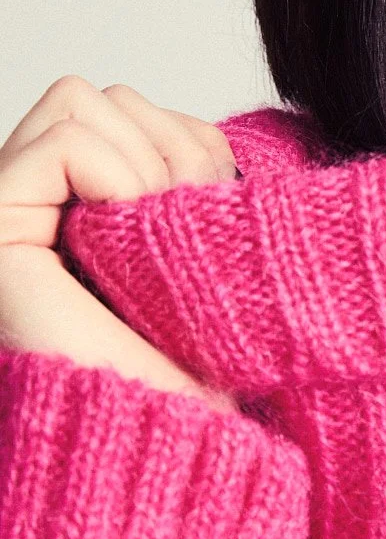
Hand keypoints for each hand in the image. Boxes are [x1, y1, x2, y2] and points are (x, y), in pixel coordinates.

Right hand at [0, 76, 240, 413]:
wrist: (162, 443)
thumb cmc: (187, 370)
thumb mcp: (204, 255)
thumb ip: (193, 183)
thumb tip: (212, 142)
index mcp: (89, 210)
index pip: (139, 112)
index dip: (191, 144)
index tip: (213, 210)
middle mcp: (42, 205)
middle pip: (108, 96)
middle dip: (169, 142)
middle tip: (184, 222)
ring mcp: (12, 210)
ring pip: (81, 98)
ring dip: (143, 157)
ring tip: (152, 236)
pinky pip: (65, 140)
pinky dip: (114, 174)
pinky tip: (124, 235)